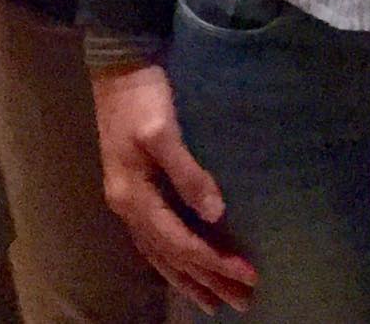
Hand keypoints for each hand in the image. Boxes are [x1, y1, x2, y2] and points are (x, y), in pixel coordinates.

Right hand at [89, 61, 256, 309]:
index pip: (180, 243)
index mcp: (134, 197)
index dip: (215, 263)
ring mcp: (127, 201)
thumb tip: (214, 215)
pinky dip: (172, 261)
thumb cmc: (142, 98)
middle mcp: (127, 208)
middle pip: (170, 257)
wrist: (118, 69)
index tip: (251, 275)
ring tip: (213, 302)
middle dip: (207, 282)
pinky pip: (154, 240)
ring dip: (188, 279)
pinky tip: (183, 268)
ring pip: (160, 254)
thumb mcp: (163, 132)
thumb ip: (187, 174)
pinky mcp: (133, 190)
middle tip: (242, 303)